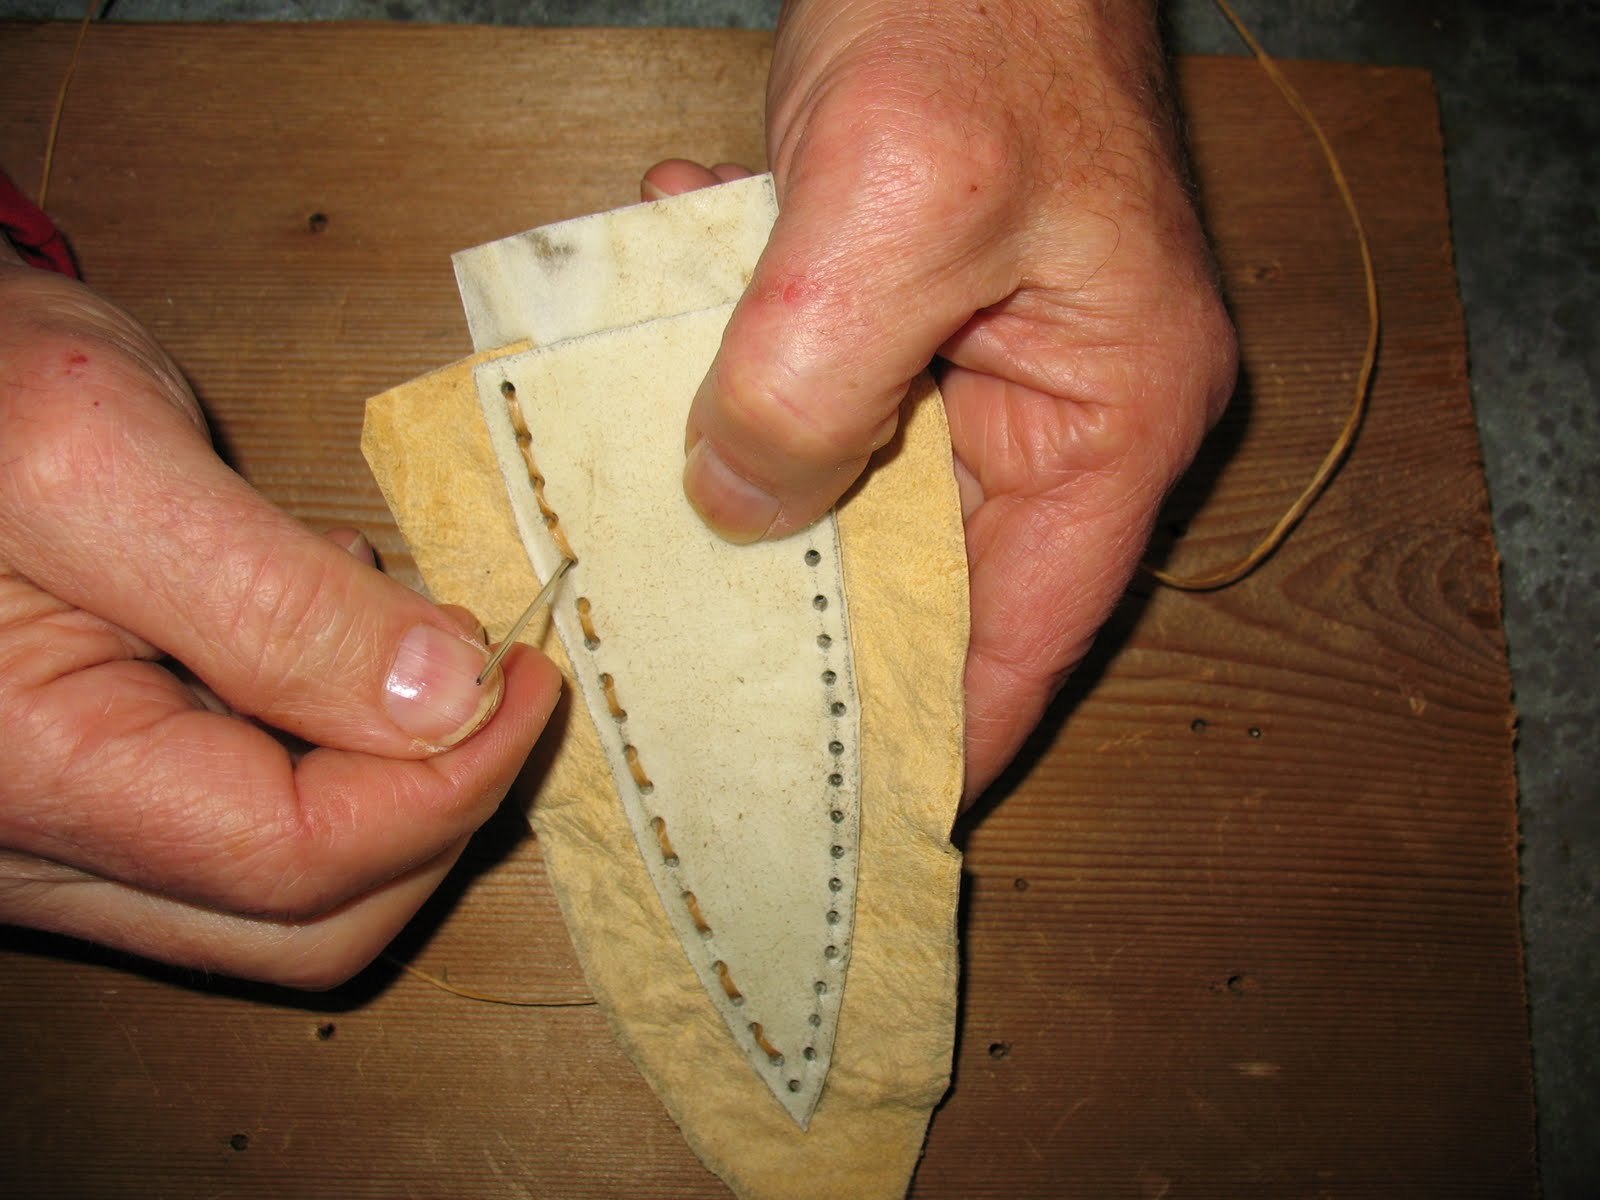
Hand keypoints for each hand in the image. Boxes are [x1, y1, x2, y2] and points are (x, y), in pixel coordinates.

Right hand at [0, 252, 560, 985]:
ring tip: (391, 634)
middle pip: (306, 915)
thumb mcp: (106, 456)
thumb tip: (448, 699)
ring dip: (389, 781)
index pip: (302, 859)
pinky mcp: (89, 803)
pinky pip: (243, 831)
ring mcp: (60, 840)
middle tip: (495, 676)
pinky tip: (318, 637)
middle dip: (435, 804)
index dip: (451, 781)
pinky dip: (328, 756)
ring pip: (285, 892)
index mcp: (32, 777)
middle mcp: (34, 849)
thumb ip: (276, 600)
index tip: (531, 679)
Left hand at [647, 0, 1235, 797]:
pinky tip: (666, 304)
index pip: (1022, 640)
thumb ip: (809, 382)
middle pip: (923, 579)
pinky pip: (818, 380)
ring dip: (748, 468)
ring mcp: (979, 359)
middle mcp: (1056, 412)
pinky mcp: (910, 306)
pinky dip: (739, 362)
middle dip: (802, 614)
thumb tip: (731, 511)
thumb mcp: (892, 205)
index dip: (934, 739)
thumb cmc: (981, 18)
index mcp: (1107, 419)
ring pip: (852, 484)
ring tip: (645, 474)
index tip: (828, 812)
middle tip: (682, 672)